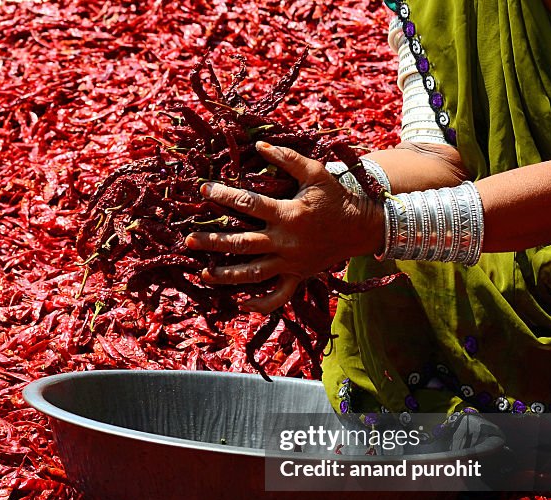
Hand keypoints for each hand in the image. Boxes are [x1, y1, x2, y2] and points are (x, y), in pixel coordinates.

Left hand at [185, 141, 384, 313]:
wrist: (362, 228)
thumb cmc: (336, 197)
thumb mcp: (316, 172)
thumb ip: (288, 159)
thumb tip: (259, 145)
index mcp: (288, 214)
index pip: (249, 204)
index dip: (224, 195)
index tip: (204, 189)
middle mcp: (286, 242)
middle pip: (242, 244)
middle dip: (213, 242)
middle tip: (188, 240)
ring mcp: (290, 263)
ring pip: (253, 274)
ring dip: (227, 276)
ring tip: (204, 274)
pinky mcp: (297, 277)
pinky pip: (278, 296)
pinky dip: (260, 303)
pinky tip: (240, 303)